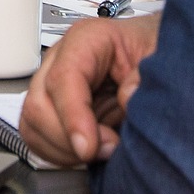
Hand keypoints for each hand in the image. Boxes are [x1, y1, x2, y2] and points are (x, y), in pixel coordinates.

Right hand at [20, 13, 160, 165]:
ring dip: (63, 149)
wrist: (152, 54)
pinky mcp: (54, 107)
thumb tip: (128, 98)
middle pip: (39, 104)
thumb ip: (147, 76)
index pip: (63, 78)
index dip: (72, 117)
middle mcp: (62, 59)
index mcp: (87, 39)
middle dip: (68, 139)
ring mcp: (53, 83)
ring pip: (33, 124)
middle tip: (107, 149)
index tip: (88, 147)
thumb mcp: (161, 55)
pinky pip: (37, 136)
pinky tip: (87, 152)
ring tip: (100, 151)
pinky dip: (59, 153)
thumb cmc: (152, 50)